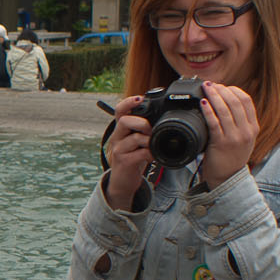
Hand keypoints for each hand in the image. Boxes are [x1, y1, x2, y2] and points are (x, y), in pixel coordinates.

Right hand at [102, 94, 153, 210]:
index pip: (120, 110)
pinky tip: (153, 156)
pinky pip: (140, 154)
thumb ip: (144, 129)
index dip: (129, 102)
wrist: (122, 181)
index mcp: (121, 129)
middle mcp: (117, 137)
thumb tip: (163, 118)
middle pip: (125, 121)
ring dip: (148, 140)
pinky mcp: (124, 161)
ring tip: (154, 145)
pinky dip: (151, 154)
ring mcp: (119, 149)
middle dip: (142, 123)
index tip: (140, 98)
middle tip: (150, 130)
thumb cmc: (132, 157)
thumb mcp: (136, 141)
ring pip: (134, 138)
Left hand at [196, 80, 259, 188]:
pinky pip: (214, 122)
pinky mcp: (221, 143)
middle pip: (235, 102)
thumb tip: (225, 102)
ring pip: (225, 109)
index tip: (222, 86)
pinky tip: (202, 103)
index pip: (246, 101)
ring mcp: (235, 137)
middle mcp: (246, 131)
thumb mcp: (243, 139)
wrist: (227, 179)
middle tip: (210, 85)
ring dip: (213, 96)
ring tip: (205, 88)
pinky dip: (208, 110)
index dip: (233, 90)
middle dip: (222, 90)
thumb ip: (239, 122)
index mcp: (253, 127)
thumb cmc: (231, 157)